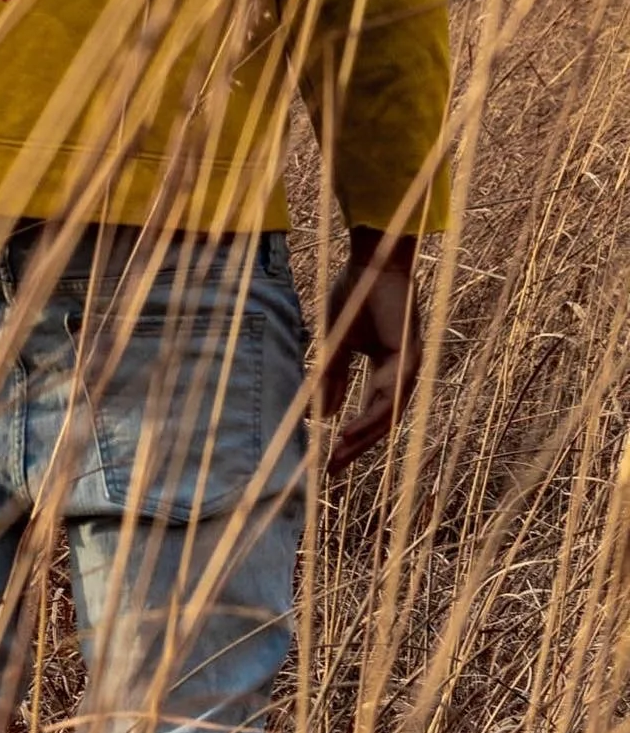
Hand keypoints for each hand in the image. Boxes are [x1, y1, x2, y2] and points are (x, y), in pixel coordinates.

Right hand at [322, 229, 421, 474]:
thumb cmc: (356, 295)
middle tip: (332, 469)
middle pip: (382, 421)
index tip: (328, 457)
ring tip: (339, 452)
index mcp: (385, 368)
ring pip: (389, 413)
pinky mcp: (409, 356)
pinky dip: (372, 414)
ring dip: (364, 436)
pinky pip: (391, 394)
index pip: (370, 411)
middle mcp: (401, 372)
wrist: (371, 263)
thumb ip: (332, 378)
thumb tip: (324, 414)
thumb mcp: (336, 345)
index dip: (350, 436)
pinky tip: (351, 427)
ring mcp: (408, 366)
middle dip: (356, 446)